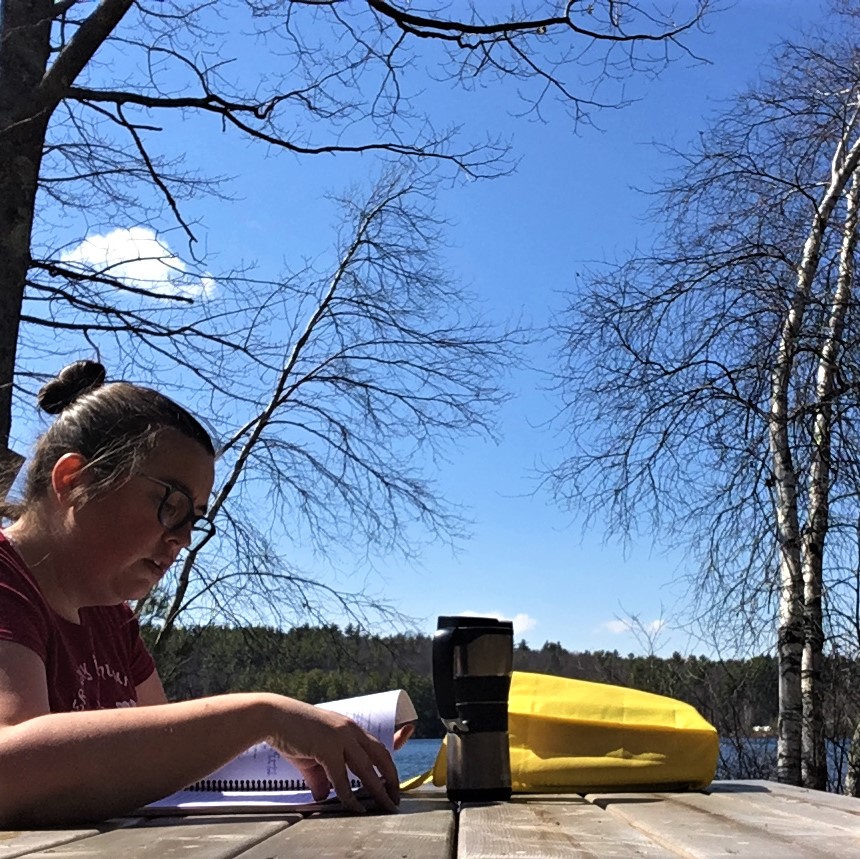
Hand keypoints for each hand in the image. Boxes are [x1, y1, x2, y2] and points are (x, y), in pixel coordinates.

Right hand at [265, 697, 399, 812]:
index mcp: (349, 729)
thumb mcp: (312, 756)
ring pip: (367, 769)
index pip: (378, 740)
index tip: (411, 742)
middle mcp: (350, 731)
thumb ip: (322, 777)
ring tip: (386, 806)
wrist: (273, 717)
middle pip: (380, 756)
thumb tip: (325, 796)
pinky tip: (356, 807)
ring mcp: (340, 738)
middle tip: (395, 797)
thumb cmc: (292, 733)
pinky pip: (343, 779)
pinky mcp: (327, 749)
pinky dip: (350, 796)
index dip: (398, 743)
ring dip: (379, 790)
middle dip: (391, 778)